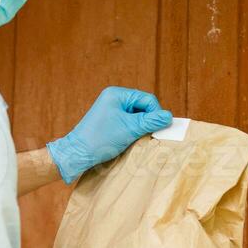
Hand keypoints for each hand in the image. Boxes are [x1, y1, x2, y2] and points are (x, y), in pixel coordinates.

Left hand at [47, 87, 172, 182]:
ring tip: (137, 138)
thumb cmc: (101, 139)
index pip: (147, 99)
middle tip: (149, 135)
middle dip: (148, 121)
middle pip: (143, 107)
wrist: (77, 153)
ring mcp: (111, 109)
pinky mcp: (110, 121)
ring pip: (137, 116)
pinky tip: (131, 140)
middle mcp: (114, 98)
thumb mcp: (130, 129)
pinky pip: (129, 122)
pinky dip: (134, 131)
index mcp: (117, 94)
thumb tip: (169, 117)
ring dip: (141, 127)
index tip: (158, 129)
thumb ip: (151, 122)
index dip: (155, 114)